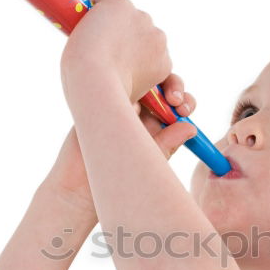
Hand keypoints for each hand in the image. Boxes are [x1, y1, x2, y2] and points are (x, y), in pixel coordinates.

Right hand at [42, 79, 196, 218]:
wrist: (77, 188)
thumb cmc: (116, 182)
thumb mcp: (147, 161)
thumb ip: (167, 143)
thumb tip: (191, 127)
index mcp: (153, 130)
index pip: (174, 108)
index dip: (184, 104)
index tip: (187, 110)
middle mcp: (137, 117)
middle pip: (161, 92)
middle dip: (173, 90)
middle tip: (177, 101)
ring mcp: (117, 107)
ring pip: (140, 86)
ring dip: (152, 84)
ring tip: (155, 96)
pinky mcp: (98, 102)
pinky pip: (113, 86)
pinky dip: (123, 81)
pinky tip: (132, 91)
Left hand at [60, 0, 172, 105]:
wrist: (93, 80)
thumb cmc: (106, 97)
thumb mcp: (131, 98)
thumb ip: (135, 88)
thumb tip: (135, 105)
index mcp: (164, 63)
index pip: (149, 52)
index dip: (131, 57)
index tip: (116, 66)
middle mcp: (158, 38)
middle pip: (138, 31)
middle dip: (123, 38)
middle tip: (102, 53)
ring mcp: (140, 19)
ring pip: (122, 15)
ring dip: (110, 23)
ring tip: (92, 39)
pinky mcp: (120, 5)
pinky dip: (92, 3)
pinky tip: (83, 17)